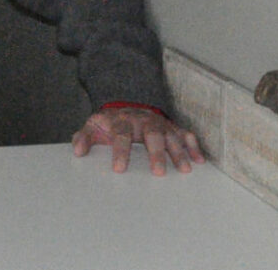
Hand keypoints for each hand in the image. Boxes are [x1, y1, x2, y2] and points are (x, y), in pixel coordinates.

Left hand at [72, 107, 204, 176]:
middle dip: (156, 153)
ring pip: (171, 135)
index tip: (120, 169)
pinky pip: (184, 133)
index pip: (122, 135)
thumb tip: (78, 151)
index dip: (121, 151)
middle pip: (152, 135)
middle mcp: (143, 120)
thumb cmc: (109, 122)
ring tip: (185, 169)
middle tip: (159, 173)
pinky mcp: (170, 125)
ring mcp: (159, 122)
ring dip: (179, 151)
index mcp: (122, 121)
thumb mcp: (93, 125)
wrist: (126, 103)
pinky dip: (193, 145)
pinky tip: (199, 159)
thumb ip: (84, 137)